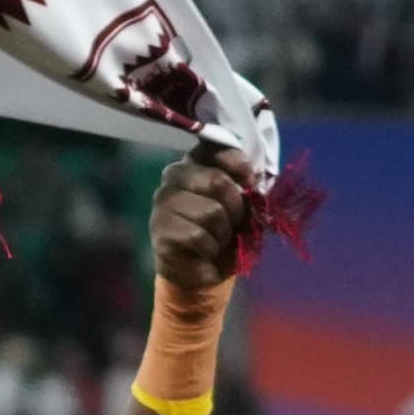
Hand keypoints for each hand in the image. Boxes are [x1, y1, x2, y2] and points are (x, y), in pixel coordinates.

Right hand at [151, 148, 257, 302]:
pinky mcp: (161, 232)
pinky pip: (198, 236)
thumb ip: (246, 184)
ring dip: (224, 231)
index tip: (250, 182)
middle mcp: (172, 177)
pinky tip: (206, 251)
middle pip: (216, 181)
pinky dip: (211, 248)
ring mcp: (162, 205)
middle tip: (235, 221)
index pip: (215, 148)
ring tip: (218, 238)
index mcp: (193, 162)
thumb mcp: (241, 202)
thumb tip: (253, 181)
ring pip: (210, 212)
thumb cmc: (224, 228)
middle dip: (236, 206)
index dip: (239, 164)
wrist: (204, 267)